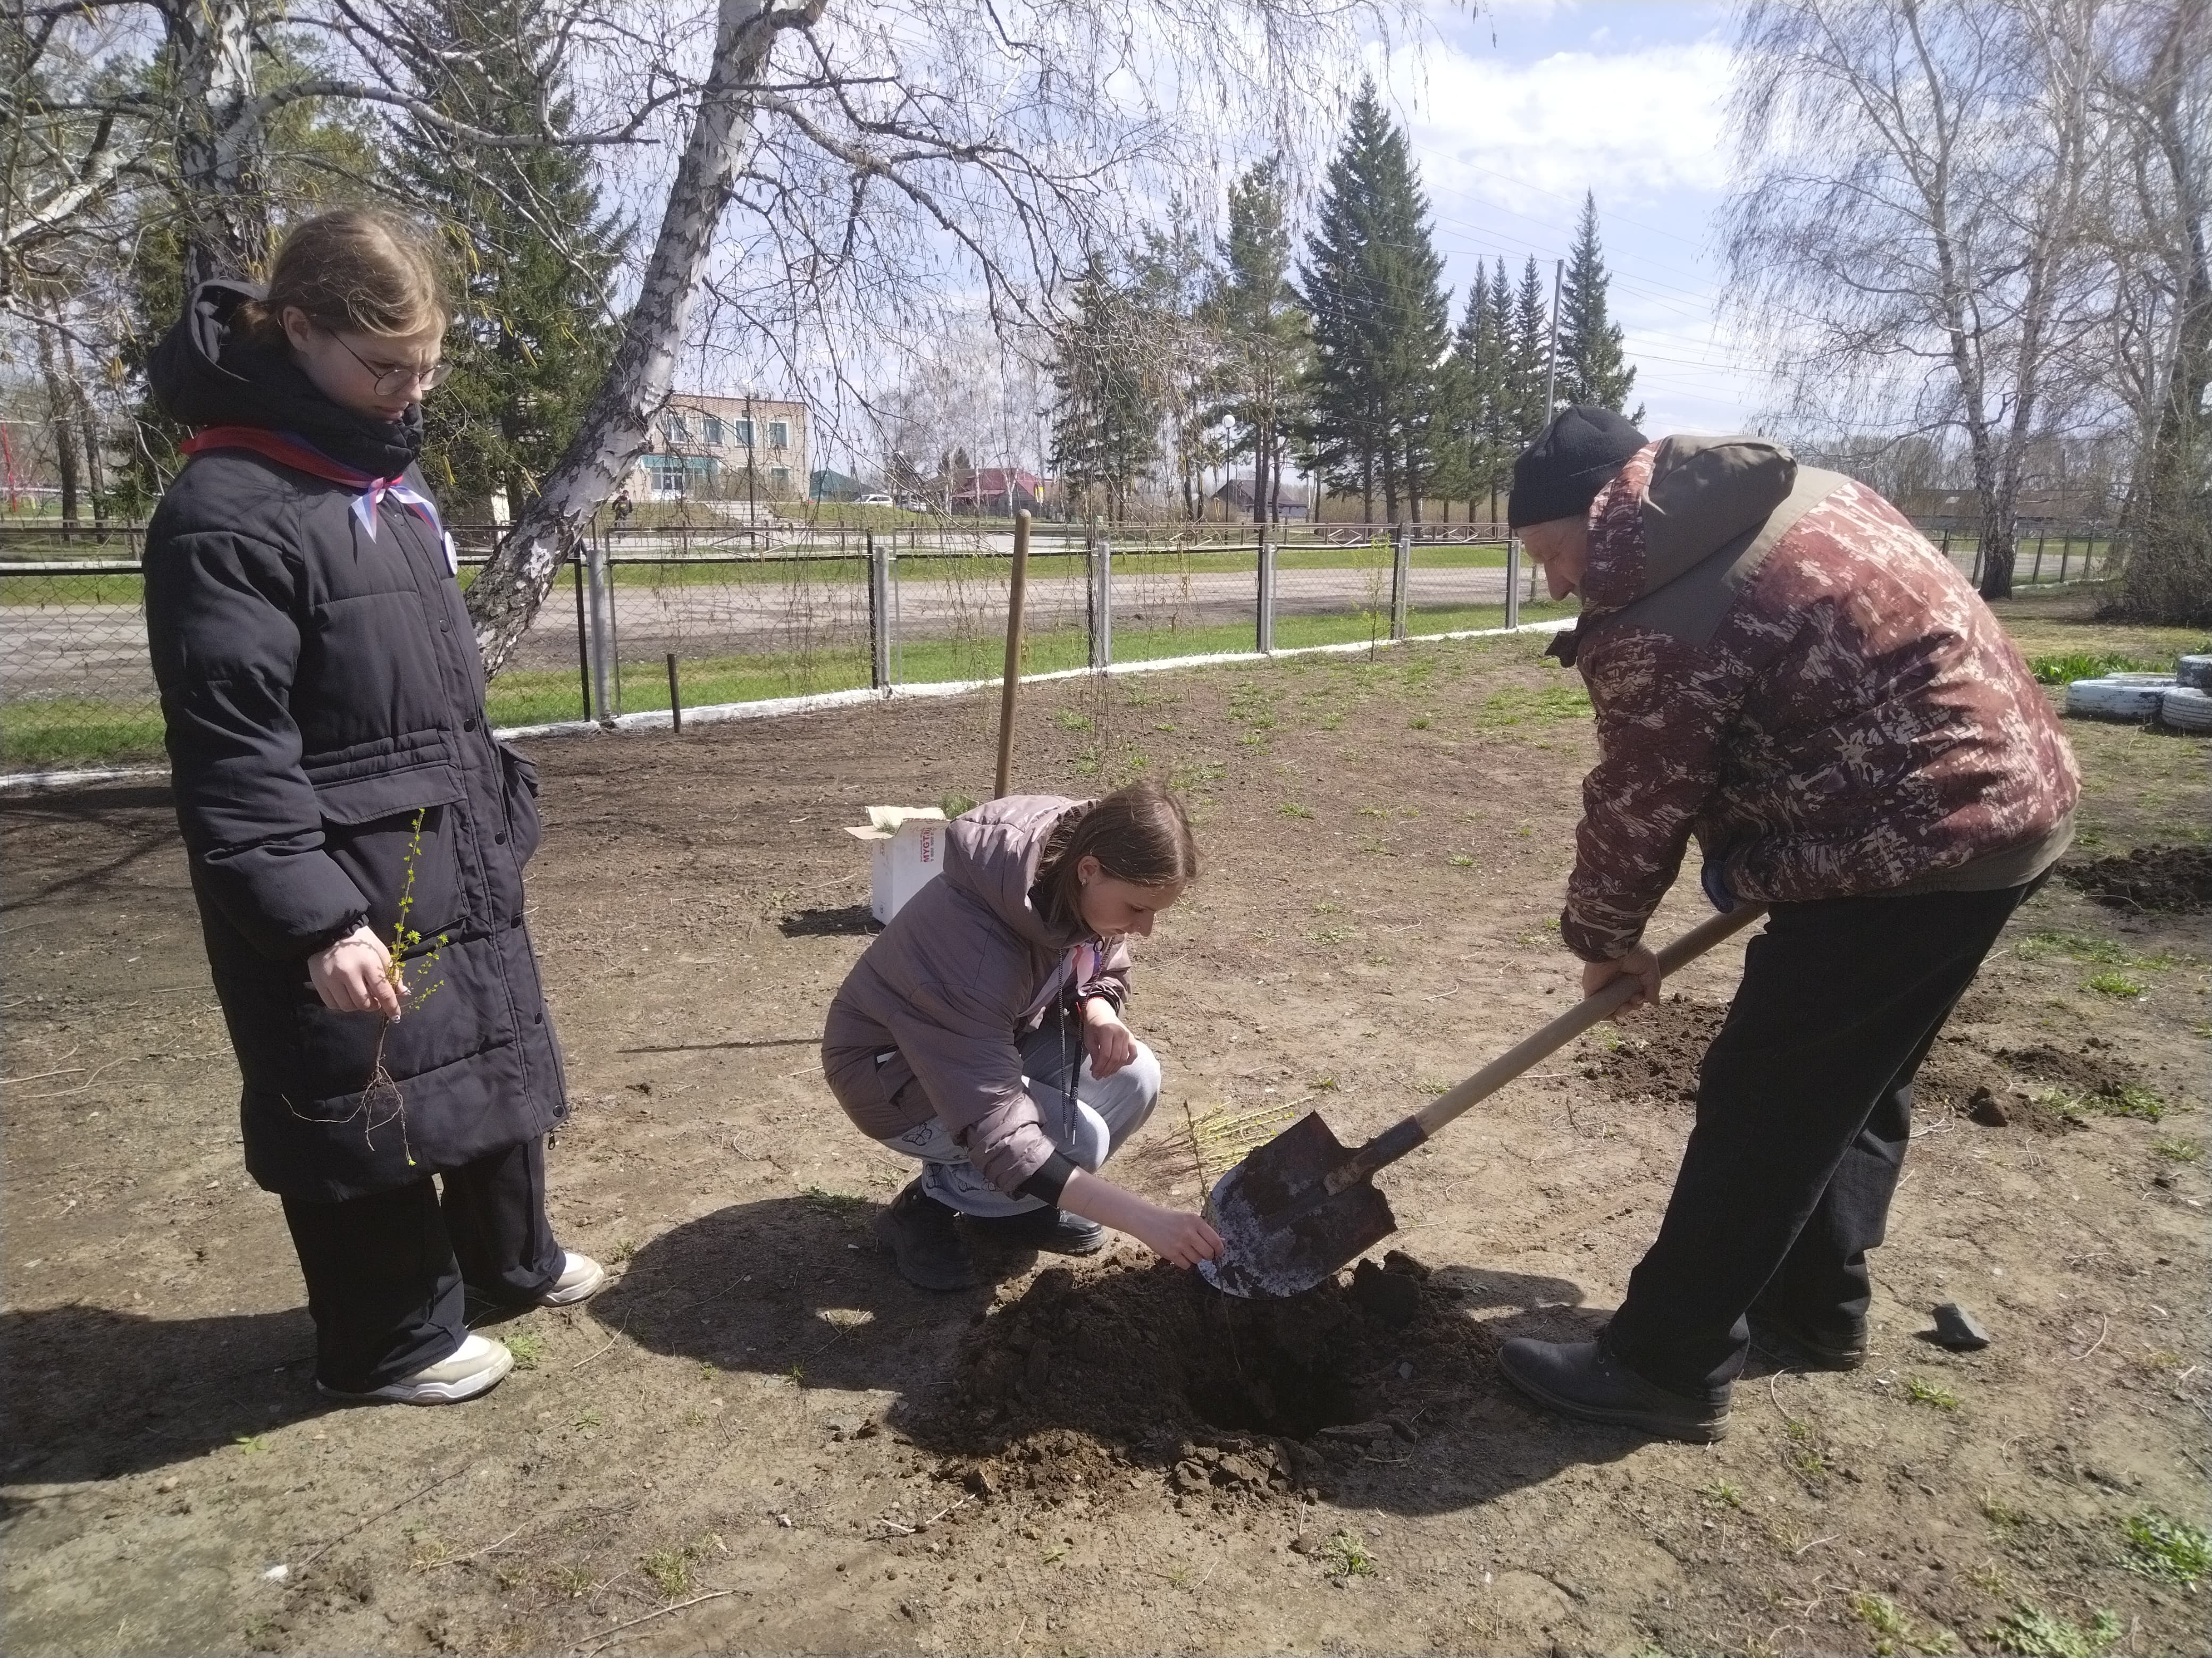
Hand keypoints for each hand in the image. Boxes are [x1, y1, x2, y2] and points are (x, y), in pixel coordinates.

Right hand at [309, 925, 403, 1018]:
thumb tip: (404, 994)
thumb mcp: (381, 953)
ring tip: (359, 994)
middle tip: (374, 1000)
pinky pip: (332, 1005)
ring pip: (347, 1007)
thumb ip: (393, 974)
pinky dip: (342, 1004)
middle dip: (373, 1006)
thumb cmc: (361, 942)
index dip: (391, 1007)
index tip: (396, 1016)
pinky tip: (345, 994)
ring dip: (357, 1006)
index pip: (383, 992)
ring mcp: (330, 978)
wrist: (331, 930)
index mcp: (368, 962)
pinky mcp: (318, 982)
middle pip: (364, 1003)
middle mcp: (348, 972)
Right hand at [1058, 1169, 1222, 1267]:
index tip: (1217, 1253)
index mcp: (1196, 1221)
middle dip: (1207, 1256)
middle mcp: (1189, 1232)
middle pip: (1208, 1253)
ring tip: (1185, 1250)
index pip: (1216, 1241)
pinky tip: (1178, 1254)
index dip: (1219, 1250)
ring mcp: (1180, 1243)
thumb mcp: (1188, 1220)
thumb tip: (1222, 1243)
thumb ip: (1205, 1231)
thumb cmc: (1170, 1220)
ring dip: (1194, 1258)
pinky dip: (1184, 1263)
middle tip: (1201, 1253)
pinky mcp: (1171, 1253)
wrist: (1146, 1220)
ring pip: (1197, 1260)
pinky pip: (1186, 1265)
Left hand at [1081, 998, 1136, 1077]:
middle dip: (1106, 1070)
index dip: (1100, 1067)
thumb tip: (1097, 1069)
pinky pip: (1133, 1053)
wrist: (1101, 1013)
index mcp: (1107, 1031)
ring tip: (1106, 1073)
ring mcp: (1127, 1035)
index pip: (1105, 1054)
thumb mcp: (1089, 1039)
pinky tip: (1119, 1066)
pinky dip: (1128, 1062)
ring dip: (1115, 1069)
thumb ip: (1094, 1054)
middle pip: (1115, 1058)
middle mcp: (1119, 1033)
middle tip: (1099, 1076)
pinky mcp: (1131, 1038)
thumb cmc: (1093, 1026)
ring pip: (1124, 1058)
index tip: (1094, 1074)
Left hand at [1582, 944, 1660, 1012]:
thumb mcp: (1651, 968)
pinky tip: (1612, 1014)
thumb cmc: (1633, 953)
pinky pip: (1597, 1008)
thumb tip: (1655, 1002)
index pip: (1636, 995)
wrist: (1614, 947)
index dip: (1640, 1000)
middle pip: (1626, 1003)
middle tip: (1634, 1000)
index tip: (1641, 997)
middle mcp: (1617, 983)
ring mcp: (1605, 988)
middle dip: (1632, 1006)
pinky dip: (1605, 1015)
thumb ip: (1653, 986)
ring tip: (1624, 1007)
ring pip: (1613, 1008)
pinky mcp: (1593, 991)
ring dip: (1622, 1012)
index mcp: (1630, 978)